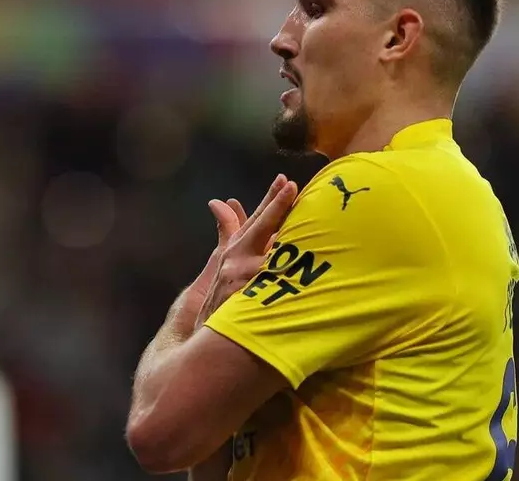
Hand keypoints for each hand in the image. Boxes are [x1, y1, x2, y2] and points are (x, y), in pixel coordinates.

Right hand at [194, 175, 298, 328]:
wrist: (207, 338)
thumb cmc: (220, 296)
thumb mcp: (222, 261)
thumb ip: (227, 231)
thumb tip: (220, 203)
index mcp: (235, 250)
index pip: (257, 220)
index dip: (271, 200)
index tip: (286, 182)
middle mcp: (237, 260)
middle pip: (261, 228)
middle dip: (276, 206)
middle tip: (292, 188)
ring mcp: (242, 278)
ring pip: (271, 255)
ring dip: (288, 240)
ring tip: (310, 222)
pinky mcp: (246, 298)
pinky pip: (271, 284)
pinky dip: (286, 275)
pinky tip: (306, 266)